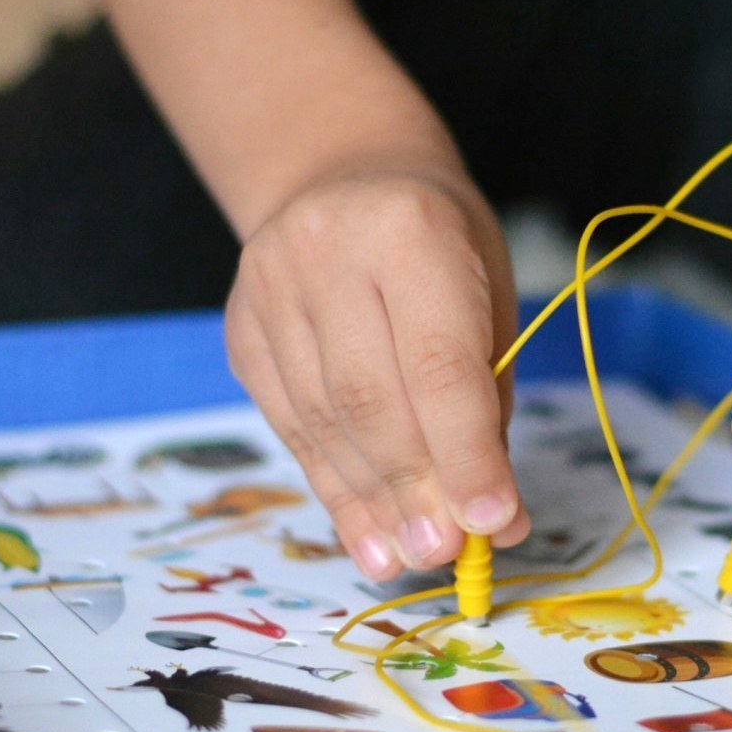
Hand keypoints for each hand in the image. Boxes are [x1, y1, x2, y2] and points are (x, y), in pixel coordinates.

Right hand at [224, 166, 530, 580]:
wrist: (342, 175)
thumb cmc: (440, 242)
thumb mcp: (488, 292)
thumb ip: (486, 399)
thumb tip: (491, 518)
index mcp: (409, 231)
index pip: (436, 362)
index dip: (463, 452)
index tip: (490, 523)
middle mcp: (327, 253)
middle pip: (369, 398)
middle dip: (413, 488)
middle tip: (445, 555)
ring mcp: (268, 290)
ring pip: (322, 421)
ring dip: (371, 502)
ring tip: (409, 557)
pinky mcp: (240, 330)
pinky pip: (290, 426)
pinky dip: (333, 487)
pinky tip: (367, 533)